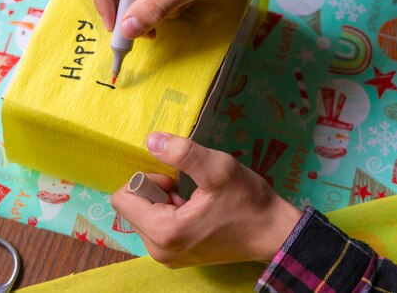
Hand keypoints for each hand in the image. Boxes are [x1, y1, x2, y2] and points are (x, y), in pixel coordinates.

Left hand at [111, 133, 301, 267]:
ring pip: (145, 217)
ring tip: (195, 199)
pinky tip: (197, 209)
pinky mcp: (178, 256)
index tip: (173, 179)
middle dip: (155, 191)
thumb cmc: (248, 202)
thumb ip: (182, 153)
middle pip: (132, 209)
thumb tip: (151, 140)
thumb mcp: (218, 169)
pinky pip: (158, 228)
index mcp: (164, 233)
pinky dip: (171, 213)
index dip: (145, 180)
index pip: (122, 199)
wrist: (274, 233)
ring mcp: (168, 257)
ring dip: (164, 201)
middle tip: (186, 187)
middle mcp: (159, 251)